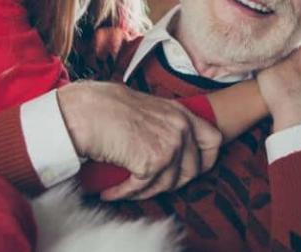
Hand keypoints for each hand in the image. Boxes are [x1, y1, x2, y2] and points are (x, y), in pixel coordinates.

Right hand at [57, 81, 220, 200]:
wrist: (86, 111)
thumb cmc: (107, 107)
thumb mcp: (148, 109)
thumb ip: (165, 125)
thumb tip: (170, 149)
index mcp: (182, 113)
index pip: (214, 140)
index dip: (206, 160)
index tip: (191, 170)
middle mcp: (181, 129)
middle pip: (192, 170)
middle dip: (171, 182)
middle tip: (150, 184)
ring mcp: (170, 146)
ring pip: (168, 184)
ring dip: (145, 190)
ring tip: (125, 187)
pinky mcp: (153, 163)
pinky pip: (143, 188)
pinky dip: (125, 193)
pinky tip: (111, 192)